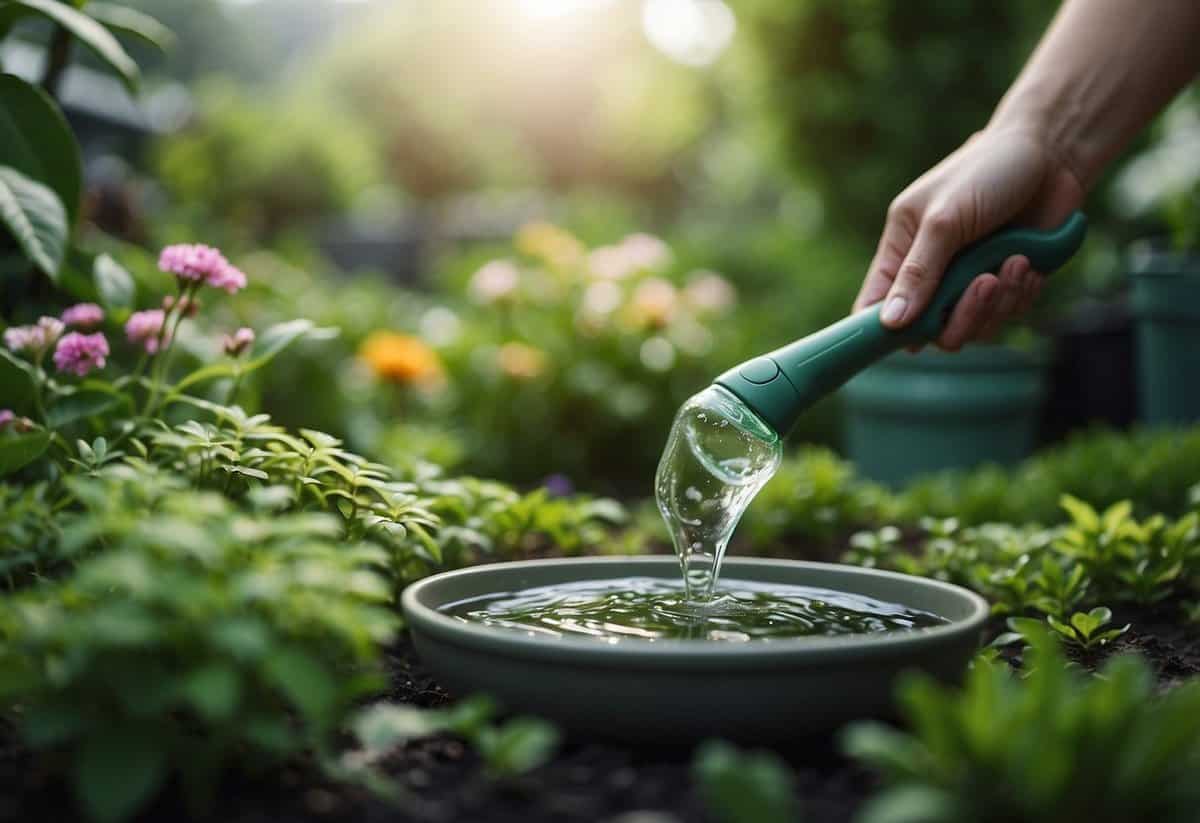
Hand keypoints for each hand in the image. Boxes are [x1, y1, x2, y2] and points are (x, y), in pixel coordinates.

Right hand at [853, 126, 1084, 349]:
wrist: (1053, 153)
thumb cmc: (988, 171)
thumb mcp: (944, 219)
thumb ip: (917, 272)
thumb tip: (889, 323)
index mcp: (901, 249)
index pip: (874, 305)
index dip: (882, 330)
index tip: (904, 341)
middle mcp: (930, 272)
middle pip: (929, 330)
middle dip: (961, 315)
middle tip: (984, 282)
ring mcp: (967, 282)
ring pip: (970, 328)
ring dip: (998, 302)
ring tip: (1015, 261)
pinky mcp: (1005, 286)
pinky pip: (1005, 316)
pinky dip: (1020, 294)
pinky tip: (1028, 261)